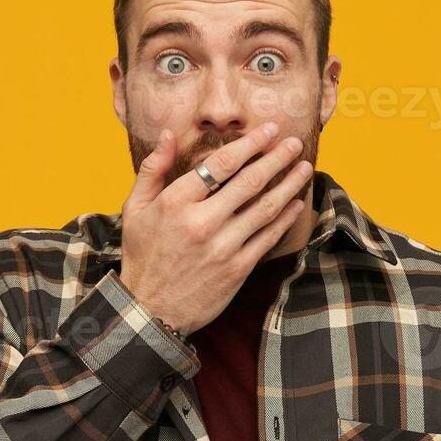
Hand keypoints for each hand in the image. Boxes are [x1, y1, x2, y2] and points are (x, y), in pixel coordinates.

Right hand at [117, 122, 313, 335]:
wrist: (150, 310)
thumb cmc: (142, 256)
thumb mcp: (135, 210)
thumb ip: (153, 169)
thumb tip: (168, 134)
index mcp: (176, 203)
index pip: (220, 164)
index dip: (249, 144)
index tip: (268, 130)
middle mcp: (201, 222)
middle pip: (249, 182)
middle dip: (276, 158)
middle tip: (295, 143)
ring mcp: (222, 247)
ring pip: (264, 208)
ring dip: (289, 185)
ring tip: (305, 168)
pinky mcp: (237, 269)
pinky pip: (267, 238)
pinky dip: (285, 219)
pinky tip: (296, 204)